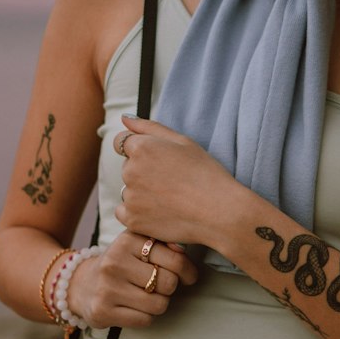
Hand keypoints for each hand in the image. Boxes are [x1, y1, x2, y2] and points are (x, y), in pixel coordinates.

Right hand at [64, 233, 198, 328]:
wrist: (83, 284)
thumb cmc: (121, 263)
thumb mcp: (138, 244)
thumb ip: (162, 243)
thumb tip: (183, 250)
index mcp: (127, 240)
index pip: (174, 259)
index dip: (187, 270)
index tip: (189, 275)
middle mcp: (115, 262)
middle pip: (168, 283)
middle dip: (171, 287)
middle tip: (163, 286)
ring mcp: (107, 288)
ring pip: (158, 304)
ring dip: (159, 303)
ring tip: (149, 296)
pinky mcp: (103, 312)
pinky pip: (144, 320)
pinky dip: (146, 317)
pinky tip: (135, 308)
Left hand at [113, 115, 241, 247]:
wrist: (219, 211)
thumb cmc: (204, 173)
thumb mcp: (182, 141)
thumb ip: (149, 127)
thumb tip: (124, 119)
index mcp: (142, 148)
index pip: (121, 142)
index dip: (138, 149)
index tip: (155, 160)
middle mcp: (131, 171)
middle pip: (127, 167)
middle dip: (142, 171)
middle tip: (171, 180)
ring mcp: (130, 197)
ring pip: (128, 190)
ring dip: (141, 192)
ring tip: (170, 198)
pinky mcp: (132, 219)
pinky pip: (124, 212)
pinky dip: (137, 213)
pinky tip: (160, 212)